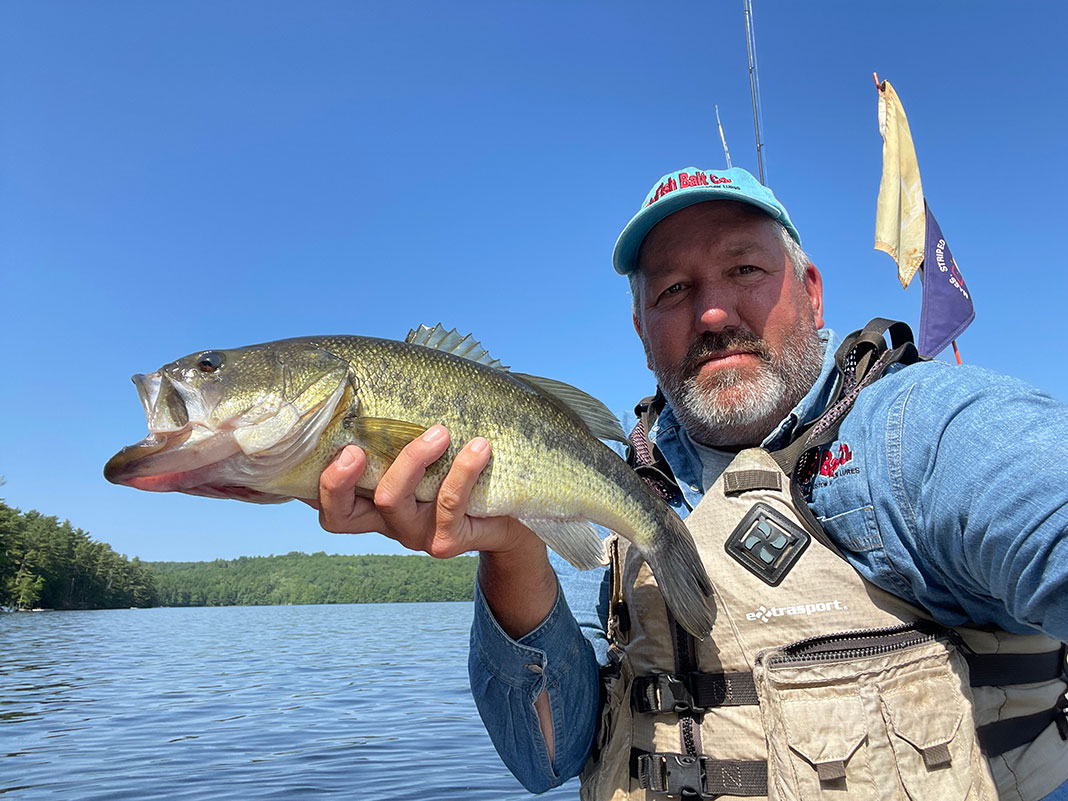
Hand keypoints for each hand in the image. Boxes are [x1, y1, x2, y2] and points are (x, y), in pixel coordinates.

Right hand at [306, 425, 531, 558]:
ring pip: (392, 500)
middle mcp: (383, 520)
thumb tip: (372, 366)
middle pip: (338, 516)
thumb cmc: (462, 464)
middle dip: (337, 481)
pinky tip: (478, 446)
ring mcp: (412, 533)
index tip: (316, 441)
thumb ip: (396, 419)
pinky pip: (448, 504)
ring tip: (439, 431)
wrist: (511, 513)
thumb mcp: (426, 441)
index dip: (309, 478)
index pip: (320, 496)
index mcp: (367, 497)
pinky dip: (462, 471)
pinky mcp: (446, 541)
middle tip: (352, 449)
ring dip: (411, 460)